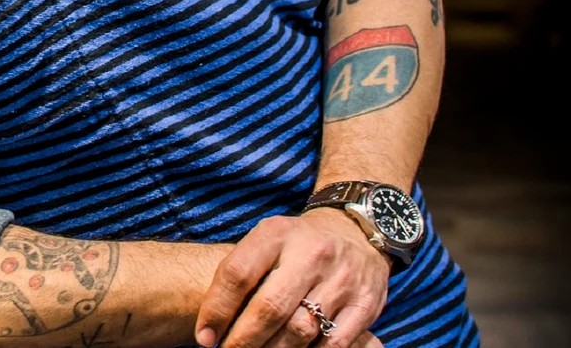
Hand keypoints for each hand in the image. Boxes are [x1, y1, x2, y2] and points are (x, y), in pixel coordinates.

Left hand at [197, 208, 390, 347]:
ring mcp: (341, 279)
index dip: (216, 310)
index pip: (238, 274)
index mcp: (277, 234)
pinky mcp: (365, 304)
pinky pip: (332, 344)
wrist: (355, 233)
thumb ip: (242, 272)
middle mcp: (311, 253)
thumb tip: (211, 325)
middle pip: (269, 308)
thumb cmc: (296, 245)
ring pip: (300, 330)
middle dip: (243, 339)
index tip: (205, 337)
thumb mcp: (267, 240)